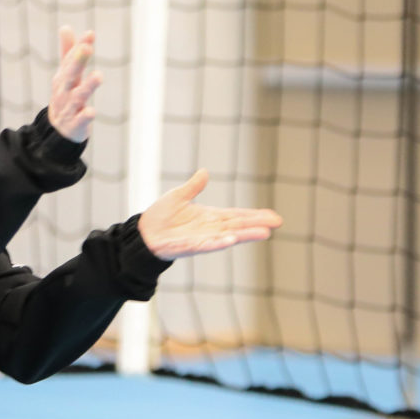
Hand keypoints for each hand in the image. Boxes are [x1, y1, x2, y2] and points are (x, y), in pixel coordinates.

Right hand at [48, 26, 102, 143]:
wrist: (56, 130)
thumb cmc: (64, 97)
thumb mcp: (65, 75)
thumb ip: (68, 52)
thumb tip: (66, 27)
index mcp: (63, 77)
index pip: (70, 59)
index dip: (79, 47)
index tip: (90, 34)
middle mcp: (64, 90)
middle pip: (70, 74)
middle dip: (78, 61)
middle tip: (87, 48)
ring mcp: (68, 107)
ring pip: (77, 96)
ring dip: (87, 86)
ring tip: (99, 76)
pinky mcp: (75, 125)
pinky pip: (80, 120)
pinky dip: (85, 116)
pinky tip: (92, 111)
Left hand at [138, 170, 283, 260]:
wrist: (142, 233)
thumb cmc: (160, 217)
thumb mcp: (178, 196)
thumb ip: (193, 186)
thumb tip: (204, 172)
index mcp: (210, 217)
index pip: (237, 215)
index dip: (255, 215)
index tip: (273, 216)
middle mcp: (210, 229)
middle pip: (238, 226)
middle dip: (256, 225)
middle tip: (276, 223)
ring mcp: (201, 239)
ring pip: (226, 237)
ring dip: (243, 236)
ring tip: (262, 233)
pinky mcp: (188, 246)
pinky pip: (205, 245)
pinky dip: (217, 243)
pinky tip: (230, 241)